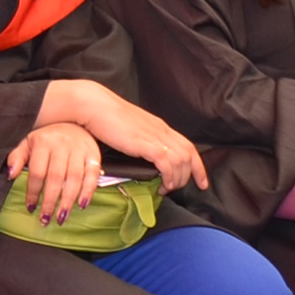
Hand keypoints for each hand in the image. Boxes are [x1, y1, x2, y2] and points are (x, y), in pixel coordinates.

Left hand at [7, 122, 111, 224]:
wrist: (74, 120)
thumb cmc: (47, 137)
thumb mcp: (28, 142)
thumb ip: (17, 157)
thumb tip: (10, 175)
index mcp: (42, 142)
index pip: (37, 172)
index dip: (33, 192)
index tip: (31, 207)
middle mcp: (61, 145)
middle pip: (55, 178)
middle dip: (50, 201)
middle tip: (45, 219)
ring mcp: (79, 150)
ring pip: (74, 179)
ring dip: (67, 201)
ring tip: (61, 217)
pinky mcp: (93, 154)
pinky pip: (92, 175)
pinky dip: (88, 191)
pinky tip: (81, 205)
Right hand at [41, 80, 204, 190]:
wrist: (93, 104)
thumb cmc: (103, 116)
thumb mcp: (129, 129)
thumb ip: (139, 140)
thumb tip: (141, 156)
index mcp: (159, 126)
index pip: (188, 147)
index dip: (198, 166)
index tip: (201, 182)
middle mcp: (161, 130)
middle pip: (189, 155)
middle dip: (191, 176)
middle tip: (178, 189)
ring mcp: (153, 135)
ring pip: (181, 161)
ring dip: (178, 179)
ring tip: (166, 188)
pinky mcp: (144, 142)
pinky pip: (167, 162)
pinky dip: (169, 176)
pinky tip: (163, 183)